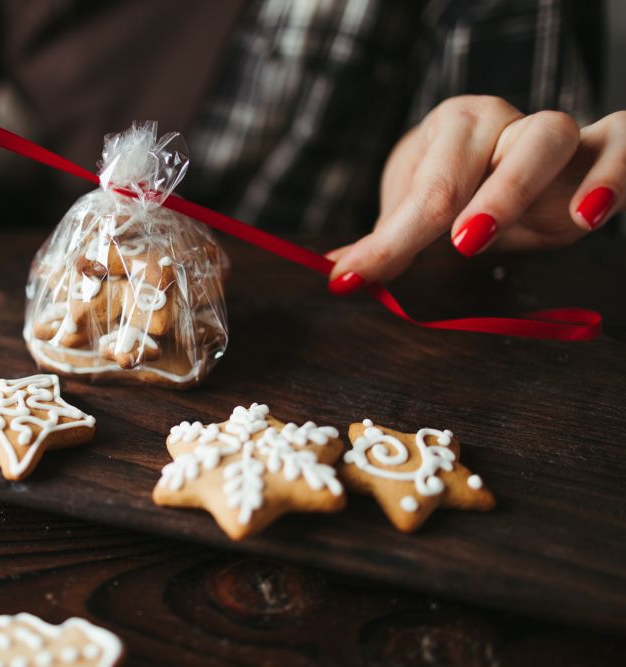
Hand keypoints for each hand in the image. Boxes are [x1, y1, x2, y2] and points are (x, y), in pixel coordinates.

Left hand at [327, 95, 624, 293]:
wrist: (513, 155)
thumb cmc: (461, 183)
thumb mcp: (419, 207)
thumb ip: (389, 241)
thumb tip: (339, 275)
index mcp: (450, 129)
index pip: (422, 190)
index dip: (387, 242)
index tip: (349, 279)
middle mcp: (498, 121)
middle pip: (474, 157)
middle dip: (452, 206)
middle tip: (453, 245)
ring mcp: (550, 133)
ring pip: (546, 138)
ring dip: (517, 187)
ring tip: (486, 235)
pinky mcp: (599, 150)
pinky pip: (620, 143)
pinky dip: (611, 175)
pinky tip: (588, 217)